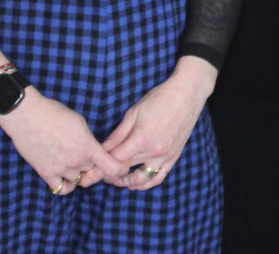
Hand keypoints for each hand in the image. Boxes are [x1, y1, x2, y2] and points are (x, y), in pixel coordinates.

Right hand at [0, 90, 126, 193]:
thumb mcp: (80, 122)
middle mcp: (77, 161)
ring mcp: (61, 169)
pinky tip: (64, 175)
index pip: (112, 167)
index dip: (119, 169)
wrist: (27, 116)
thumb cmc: (54, 113)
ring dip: (78, 173)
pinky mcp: (45, 174)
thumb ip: (88, 140)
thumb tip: (91, 149)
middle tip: (88, 157)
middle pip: (94, 171)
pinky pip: (60, 189)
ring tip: (72, 162)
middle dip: (94, 166)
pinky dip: (65, 185)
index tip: (119, 166)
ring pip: (78, 180)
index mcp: (89, 146)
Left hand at [101, 57, 216, 188]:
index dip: (100, 167)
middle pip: (126, 171)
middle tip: (99, 174)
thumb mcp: (133, 113)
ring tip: (116, 179)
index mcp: (141, 139)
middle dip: (109, 175)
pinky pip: (159, 178)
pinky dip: (146, 184)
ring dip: (126, 183)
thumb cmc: (159, 98)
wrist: (187, 93)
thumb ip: (117, 135)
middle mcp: (154, 152)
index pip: (115, 161)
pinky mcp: (174, 157)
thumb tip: (102, 150)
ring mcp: (166, 157)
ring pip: (142, 180)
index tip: (91, 170)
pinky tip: (136, 183)